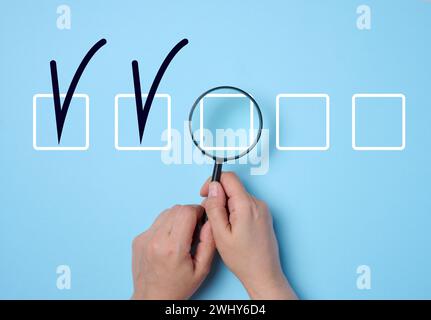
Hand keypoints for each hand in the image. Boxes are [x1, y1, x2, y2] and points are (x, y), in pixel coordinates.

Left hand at [131, 205, 214, 299]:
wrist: (152, 299)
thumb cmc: (178, 287)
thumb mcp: (202, 269)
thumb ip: (209, 242)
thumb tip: (210, 221)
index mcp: (173, 248)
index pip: (186, 212)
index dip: (198, 211)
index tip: (202, 219)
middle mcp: (156, 240)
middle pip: (176, 209)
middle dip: (188, 214)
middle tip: (194, 228)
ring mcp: (144, 238)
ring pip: (165, 212)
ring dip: (177, 218)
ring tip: (181, 235)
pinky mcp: (138, 239)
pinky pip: (156, 222)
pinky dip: (165, 226)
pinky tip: (169, 241)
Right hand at [201, 172, 296, 299]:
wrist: (264, 274)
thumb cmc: (243, 259)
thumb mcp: (220, 234)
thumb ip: (215, 207)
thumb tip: (213, 187)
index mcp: (246, 205)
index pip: (229, 178)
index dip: (213, 182)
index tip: (204, 195)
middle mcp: (258, 203)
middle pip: (233, 188)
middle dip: (218, 198)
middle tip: (213, 219)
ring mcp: (263, 209)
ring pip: (238, 197)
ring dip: (226, 206)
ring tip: (224, 228)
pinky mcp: (264, 215)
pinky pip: (245, 205)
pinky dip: (235, 212)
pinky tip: (233, 229)